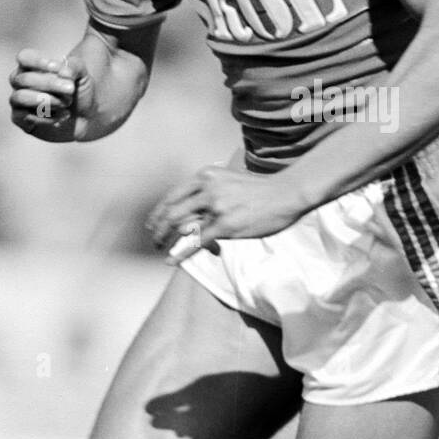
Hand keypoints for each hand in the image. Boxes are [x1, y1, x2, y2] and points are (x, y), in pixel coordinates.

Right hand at [9, 49, 94, 141]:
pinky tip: (63, 116)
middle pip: (24, 79)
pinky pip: (22, 116)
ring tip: (66, 103)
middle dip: (49, 84)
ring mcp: (18, 100)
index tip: (56, 68)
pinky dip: (45, 117)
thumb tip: (62, 72)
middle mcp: (20, 82)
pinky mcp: (19, 119)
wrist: (84, 117)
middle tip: (70, 89)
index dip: (37, 62)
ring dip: (46, 100)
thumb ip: (74, 67)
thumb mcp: (82, 75)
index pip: (24, 57)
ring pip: (20, 97)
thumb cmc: (77, 91)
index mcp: (32, 66)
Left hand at [147, 166, 304, 257]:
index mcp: (206, 176)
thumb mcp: (230, 181)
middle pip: (171, 211)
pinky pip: (196, 242)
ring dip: (167, 241)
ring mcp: (215, 206)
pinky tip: (171, 262)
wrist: (286, 193)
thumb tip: (196, 214)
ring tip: (162, 250)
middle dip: (158, 228)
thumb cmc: (262, 190)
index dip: (159, 212)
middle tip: (154, 240)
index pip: (172, 195)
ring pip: (181, 226)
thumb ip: (211, 193)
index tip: (152, 224)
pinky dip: (180, 254)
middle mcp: (207, 188)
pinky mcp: (225, 225)